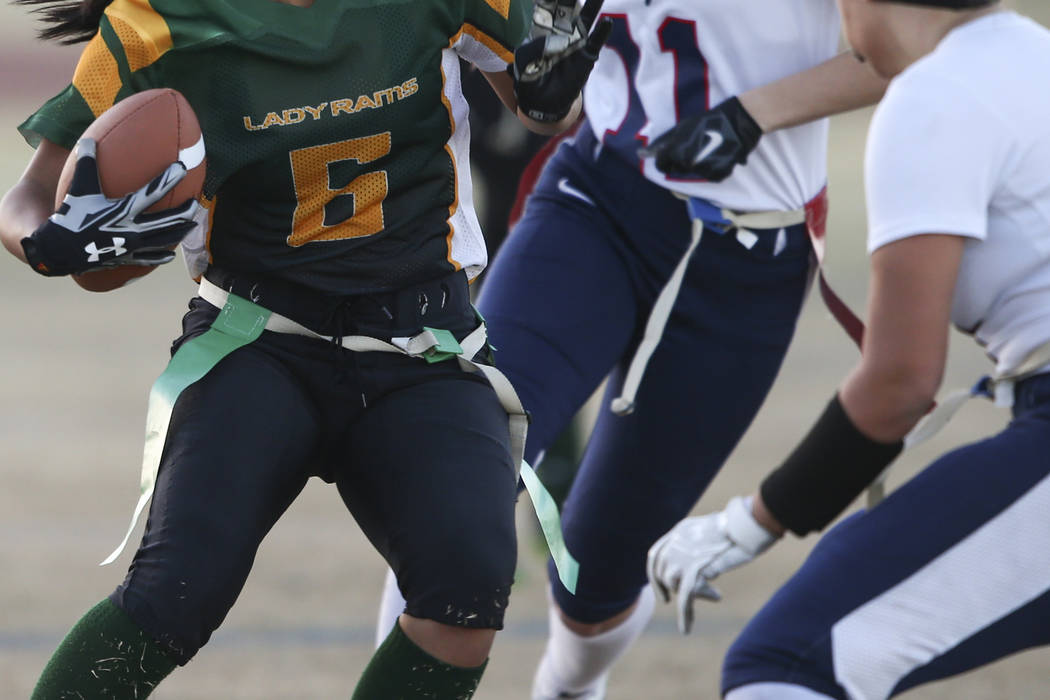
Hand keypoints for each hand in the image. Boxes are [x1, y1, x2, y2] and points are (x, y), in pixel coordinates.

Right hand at [21, 137, 200, 276]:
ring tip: (192, 226)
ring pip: (165, 240)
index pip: (152, 192)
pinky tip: (169, 254)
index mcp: (123, 211)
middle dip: (185, 212)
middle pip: (168, 221)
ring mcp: (133, 247)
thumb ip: (86, 164)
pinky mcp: (127, 259)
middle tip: (196, 204)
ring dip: (180, 232)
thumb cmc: (69, 217)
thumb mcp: (78, 189)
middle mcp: (133, 230)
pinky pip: (149, 259)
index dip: (168, 179)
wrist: (60, 251)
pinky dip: (160, 256)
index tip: (182, 168)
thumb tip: (88, 138)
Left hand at [510, 0, 612, 122]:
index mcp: (543, 28)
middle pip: (567, 4)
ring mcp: (575, 42)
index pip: (546, 4)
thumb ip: (530, 51)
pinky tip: (607, 22)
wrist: (542, 104)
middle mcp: (561, 31)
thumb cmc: (529, 81)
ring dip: (593, 3)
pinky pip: (595, 42)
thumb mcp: (523, 65)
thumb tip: (546, 44)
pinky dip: (601, 32)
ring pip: (585, 17)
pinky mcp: (585, 57)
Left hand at [640, 97, 762, 180]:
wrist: (738, 122)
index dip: (664, 159)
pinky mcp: (718, 175)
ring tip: (707, 147)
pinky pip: (709, 175)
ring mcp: (703, 171)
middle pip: (677, 169)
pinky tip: (718, 154)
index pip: (660, 165)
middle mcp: (687, 164)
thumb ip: (661, 143)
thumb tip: (641, 154)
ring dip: (696, 163)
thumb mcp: (681, 128)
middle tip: (693, 145)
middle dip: (680, 160)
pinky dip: (712, 167)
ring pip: (693, 172)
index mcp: (676, 152)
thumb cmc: (707, 121)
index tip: (671, 153)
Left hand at [646, 496, 777, 633]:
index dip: (656, 577)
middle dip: (672, 590)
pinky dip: (684, 615)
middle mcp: (675, 542)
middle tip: (686, 602)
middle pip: (662, 573)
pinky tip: (685, 629)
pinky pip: (685, 597)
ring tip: (715, 594)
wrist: (747, 526)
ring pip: (675, 586)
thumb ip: (698, 546)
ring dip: (694, 595)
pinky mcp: (695, 569)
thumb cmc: (738, 529)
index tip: (662, 595)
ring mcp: (683, 555)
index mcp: (679, 532)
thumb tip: (699, 569)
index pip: (656, 556)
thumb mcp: (711, 533)